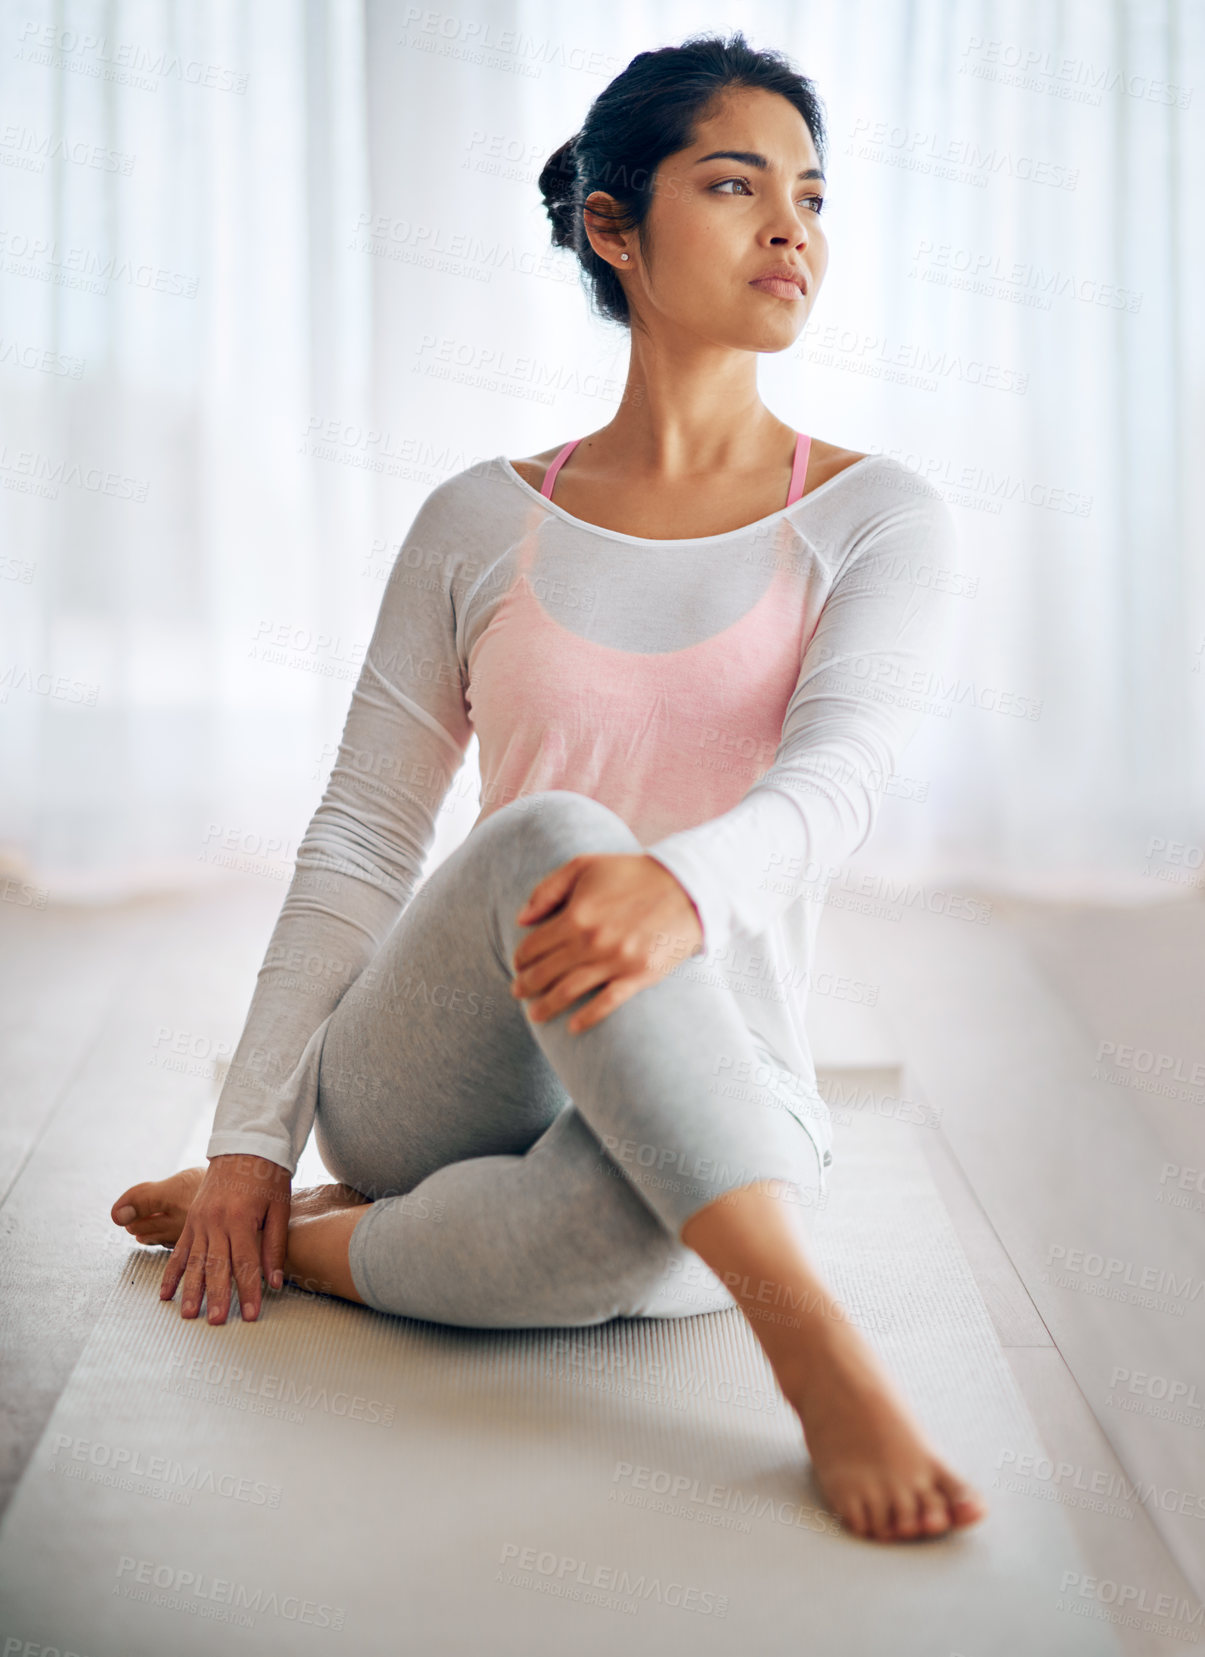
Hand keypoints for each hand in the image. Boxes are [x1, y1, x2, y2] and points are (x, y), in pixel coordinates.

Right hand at [159, 1153, 291, 1323]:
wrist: (245, 1145)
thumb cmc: (268, 1176)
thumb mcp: (280, 1207)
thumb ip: (275, 1245)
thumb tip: (274, 1282)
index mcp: (241, 1218)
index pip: (245, 1263)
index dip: (247, 1291)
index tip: (249, 1315)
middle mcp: (217, 1221)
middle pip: (217, 1266)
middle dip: (217, 1297)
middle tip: (216, 1322)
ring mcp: (201, 1220)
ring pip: (195, 1261)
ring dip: (191, 1290)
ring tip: (188, 1315)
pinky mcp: (192, 1219)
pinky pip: (180, 1249)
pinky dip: (172, 1272)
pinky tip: (166, 1293)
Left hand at [510, 853, 702, 1034]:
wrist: (687, 886)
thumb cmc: (632, 873)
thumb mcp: (585, 866)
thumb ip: (548, 890)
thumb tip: (521, 919)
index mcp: (576, 915)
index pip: (534, 945)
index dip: (521, 958)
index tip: (518, 964)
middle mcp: (592, 941)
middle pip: (546, 972)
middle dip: (526, 984)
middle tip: (518, 992)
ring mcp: (616, 961)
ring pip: (569, 991)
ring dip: (547, 1005)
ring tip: (535, 1014)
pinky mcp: (639, 975)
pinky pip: (607, 1002)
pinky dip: (587, 1017)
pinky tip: (572, 1027)